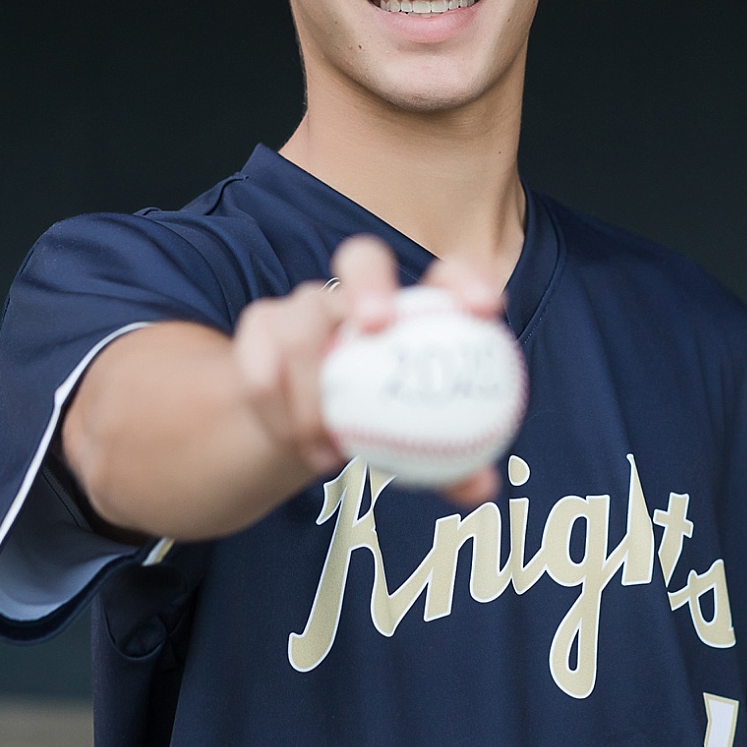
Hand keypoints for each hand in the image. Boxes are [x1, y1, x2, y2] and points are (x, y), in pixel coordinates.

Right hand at [232, 235, 504, 508]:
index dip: (467, 280)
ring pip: (301, 327)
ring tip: (328, 447)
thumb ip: (454, 466)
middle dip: (370, 283)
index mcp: (413, 310)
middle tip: (376, 325)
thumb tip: (481, 489)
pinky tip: (295, 442)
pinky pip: (261, 362)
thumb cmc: (381, 430)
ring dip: (310, 391)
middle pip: (362, 258)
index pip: (445, 276)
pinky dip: (276, 408)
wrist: (305, 434)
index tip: (485, 309)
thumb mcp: (419, 450)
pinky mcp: (261, 326)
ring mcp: (305, 305)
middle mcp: (357, 293)